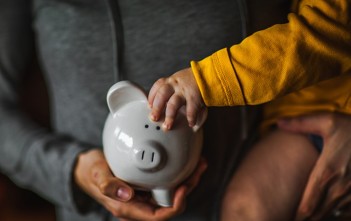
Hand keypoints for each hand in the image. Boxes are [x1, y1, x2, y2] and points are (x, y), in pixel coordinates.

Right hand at [74, 149, 206, 220]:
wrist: (87, 168)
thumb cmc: (91, 172)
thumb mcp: (97, 175)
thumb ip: (108, 185)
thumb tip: (126, 196)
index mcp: (128, 208)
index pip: (157, 217)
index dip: (175, 206)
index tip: (183, 188)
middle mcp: (139, 205)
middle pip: (169, 205)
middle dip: (187, 189)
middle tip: (198, 169)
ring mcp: (143, 196)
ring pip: (171, 195)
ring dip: (187, 181)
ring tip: (198, 164)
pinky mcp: (146, 186)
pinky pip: (166, 184)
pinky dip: (178, 174)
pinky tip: (185, 162)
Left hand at [148, 68, 204, 129]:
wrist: (208, 75)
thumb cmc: (191, 82)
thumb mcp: (177, 82)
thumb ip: (169, 91)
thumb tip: (158, 108)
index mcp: (170, 81)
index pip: (157, 86)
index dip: (152, 97)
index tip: (149, 106)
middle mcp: (175, 85)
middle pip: (162, 95)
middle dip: (156, 108)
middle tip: (154, 118)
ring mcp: (185, 91)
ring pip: (173, 103)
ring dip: (170, 116)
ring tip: (167, 126)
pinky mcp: (195, 97)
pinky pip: (191, 109)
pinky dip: (190, 117)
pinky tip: (190, 123)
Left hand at [277, 113, 350, 220]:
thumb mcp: (326, 120)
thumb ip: (301, 123)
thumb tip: (278, 122)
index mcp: (327, 171)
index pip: (308, 204)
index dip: (296, 215)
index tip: (286, 216)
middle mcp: (340, 187)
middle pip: (318, 214)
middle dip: (304, 218)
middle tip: (291, 217)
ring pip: (332, 214)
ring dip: (319, 216)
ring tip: (306, 215)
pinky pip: (347, 212)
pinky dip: (336, 214)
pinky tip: (327, 210)